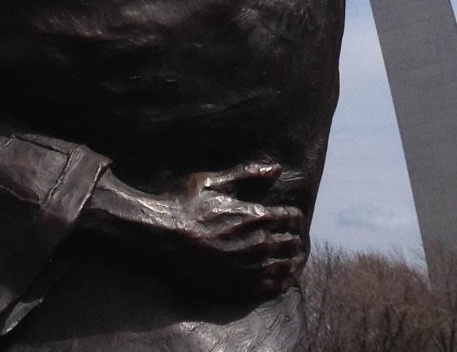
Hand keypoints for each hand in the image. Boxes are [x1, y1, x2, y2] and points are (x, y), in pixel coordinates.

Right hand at [80, 162, 304, 296]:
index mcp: (255, 215)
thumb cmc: (183, 204)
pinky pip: (273, 287)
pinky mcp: (240, 285)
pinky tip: (281, 279)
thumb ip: (247, 175)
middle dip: (295, 238)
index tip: (290, 217)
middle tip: (291, 237)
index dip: (294, 217)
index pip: (292, 218)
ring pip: (287, 266)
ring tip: (291, 259)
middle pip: (293, 243)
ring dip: (292, 261)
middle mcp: (259, 242)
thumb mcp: (213, 181)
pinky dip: (283, 283)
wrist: (161, 237)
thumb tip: (277, 168)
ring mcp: (251, 266)